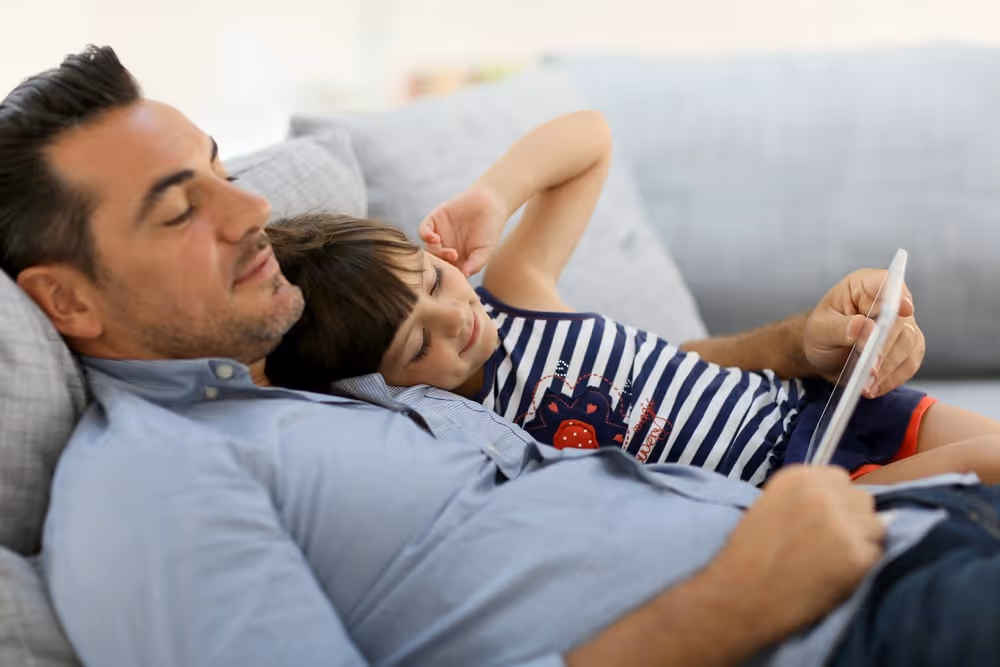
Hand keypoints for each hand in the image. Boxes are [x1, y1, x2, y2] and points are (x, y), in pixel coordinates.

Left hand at [417, 185, 507, 276]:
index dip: (449, 275)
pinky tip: (435, 238)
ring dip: (434, 252)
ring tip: (448, 250)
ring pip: (427, 249)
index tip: (456, 274)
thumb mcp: (485, 251)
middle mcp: (444, 249)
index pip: (446, 272)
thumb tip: (463, 276)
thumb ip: (475, 264)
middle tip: (453, 259)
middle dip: (441, 263)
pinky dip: (425, 235)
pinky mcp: (434, 220)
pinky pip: (423, 230)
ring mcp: (438, 235)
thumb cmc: (490, 230)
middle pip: (435, 262)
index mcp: (456, 260)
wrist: (490, 203)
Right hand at [706, 466, 884, 641]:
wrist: (740, 597)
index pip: (841, 478)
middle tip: (827, 545)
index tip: (821, 521)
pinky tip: (834, 577)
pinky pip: (877, 555)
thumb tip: (847, 505)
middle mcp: (823, 493)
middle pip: (863, 500)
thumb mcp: (771, 505)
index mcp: (798, 477)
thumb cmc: (750, 555)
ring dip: (861, 543)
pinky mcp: (858, 556)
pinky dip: (862, 568)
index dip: (835, 502)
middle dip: (852, 520)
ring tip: (831, 562)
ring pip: (876, 527)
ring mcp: (843, 523)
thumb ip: (807, 497)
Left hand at [803, 269, 924, 396]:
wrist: (823, 351)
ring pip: (909, 344)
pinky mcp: (908, 348)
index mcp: (866, 285)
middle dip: (886, 348)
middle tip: (871, 369)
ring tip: (867, 385)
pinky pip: (910, 363)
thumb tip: (864, 328)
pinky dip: (894, 378)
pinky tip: (875, 388)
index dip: (899, 296)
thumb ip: (840, 327)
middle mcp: (890, 302)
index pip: (888, 284)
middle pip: (901, 321)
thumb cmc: (820, 331)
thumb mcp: (819, 328)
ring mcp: (903, 325)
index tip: (903, 310)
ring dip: (890, 369)